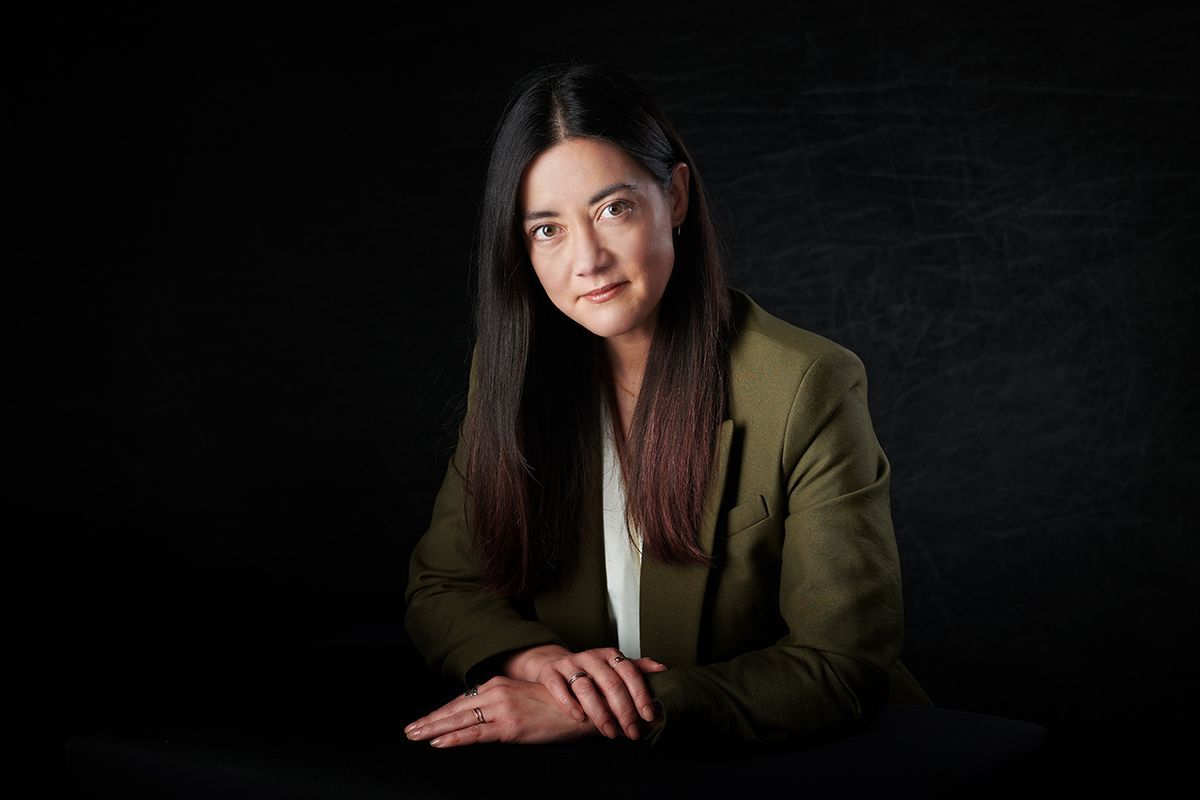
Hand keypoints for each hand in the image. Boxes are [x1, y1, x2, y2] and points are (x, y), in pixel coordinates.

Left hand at [403, 676, 598, 746]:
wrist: (583, 706)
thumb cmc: (556, 705)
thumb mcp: (523, 699)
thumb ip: (502, 703)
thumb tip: (481, 716)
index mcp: (498, 685)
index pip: (462, 701)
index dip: (440, 713)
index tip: (423, 722)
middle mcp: (496, 692)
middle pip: (455, 708)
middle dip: (429, 720)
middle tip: (409, 730)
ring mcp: (502, 708)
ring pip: (459, 720)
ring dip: (434, 729)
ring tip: (415, 736)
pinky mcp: (510, 725)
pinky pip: (476, 733)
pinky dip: (455, 738)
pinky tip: (440, 742)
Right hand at [530, 647, 667, 740]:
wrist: (556, 667)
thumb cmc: (591, 673)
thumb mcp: (614, 669)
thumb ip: (637, 670)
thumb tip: (662, 670)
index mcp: (610, 655)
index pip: (630, 673)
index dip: (640, 695)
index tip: (648, 716)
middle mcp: (591, 657)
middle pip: (610, 683)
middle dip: (624, 711)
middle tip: (632, 731)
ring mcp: (570, 664)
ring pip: (585, 688)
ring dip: (600, 713)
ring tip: (609, 732)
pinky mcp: (550, 673)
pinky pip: (558, 688)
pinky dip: (569, 704)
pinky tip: (579, 718)